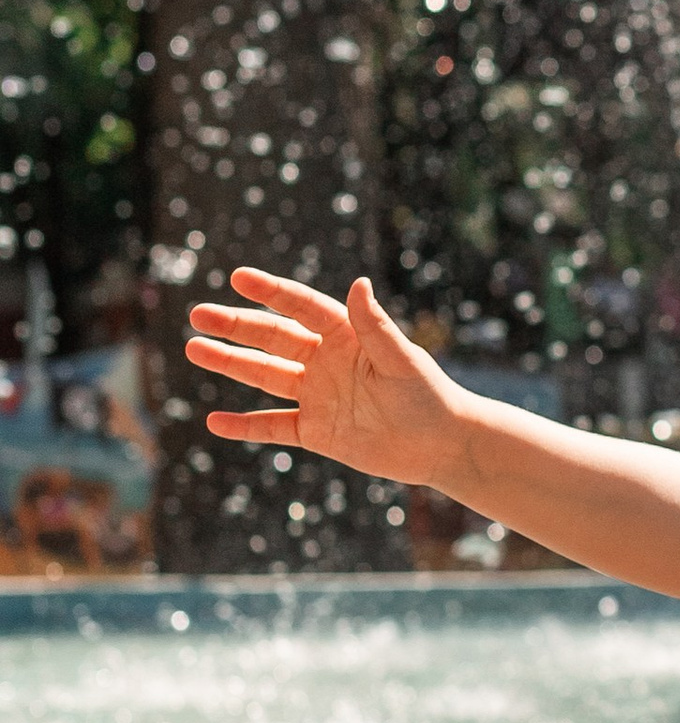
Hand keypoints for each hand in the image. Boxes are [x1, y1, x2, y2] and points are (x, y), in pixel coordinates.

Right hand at [187, 270, 464, 487]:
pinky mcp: (316, 432)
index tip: (239, 277)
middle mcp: (326, 362)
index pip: (302, 307)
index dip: (272, 292)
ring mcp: (317, 396)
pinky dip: (244, 426)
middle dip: (236, 325)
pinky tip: (214, 421)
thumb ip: (375, 326)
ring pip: (264, 376)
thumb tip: (359, 282)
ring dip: (230, 363)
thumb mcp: (402, 360)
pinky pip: (272, 427)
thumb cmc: (429, 396)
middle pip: (273, 338)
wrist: (441, 445)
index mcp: (347, 337)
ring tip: (195, 349)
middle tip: (198, 314)